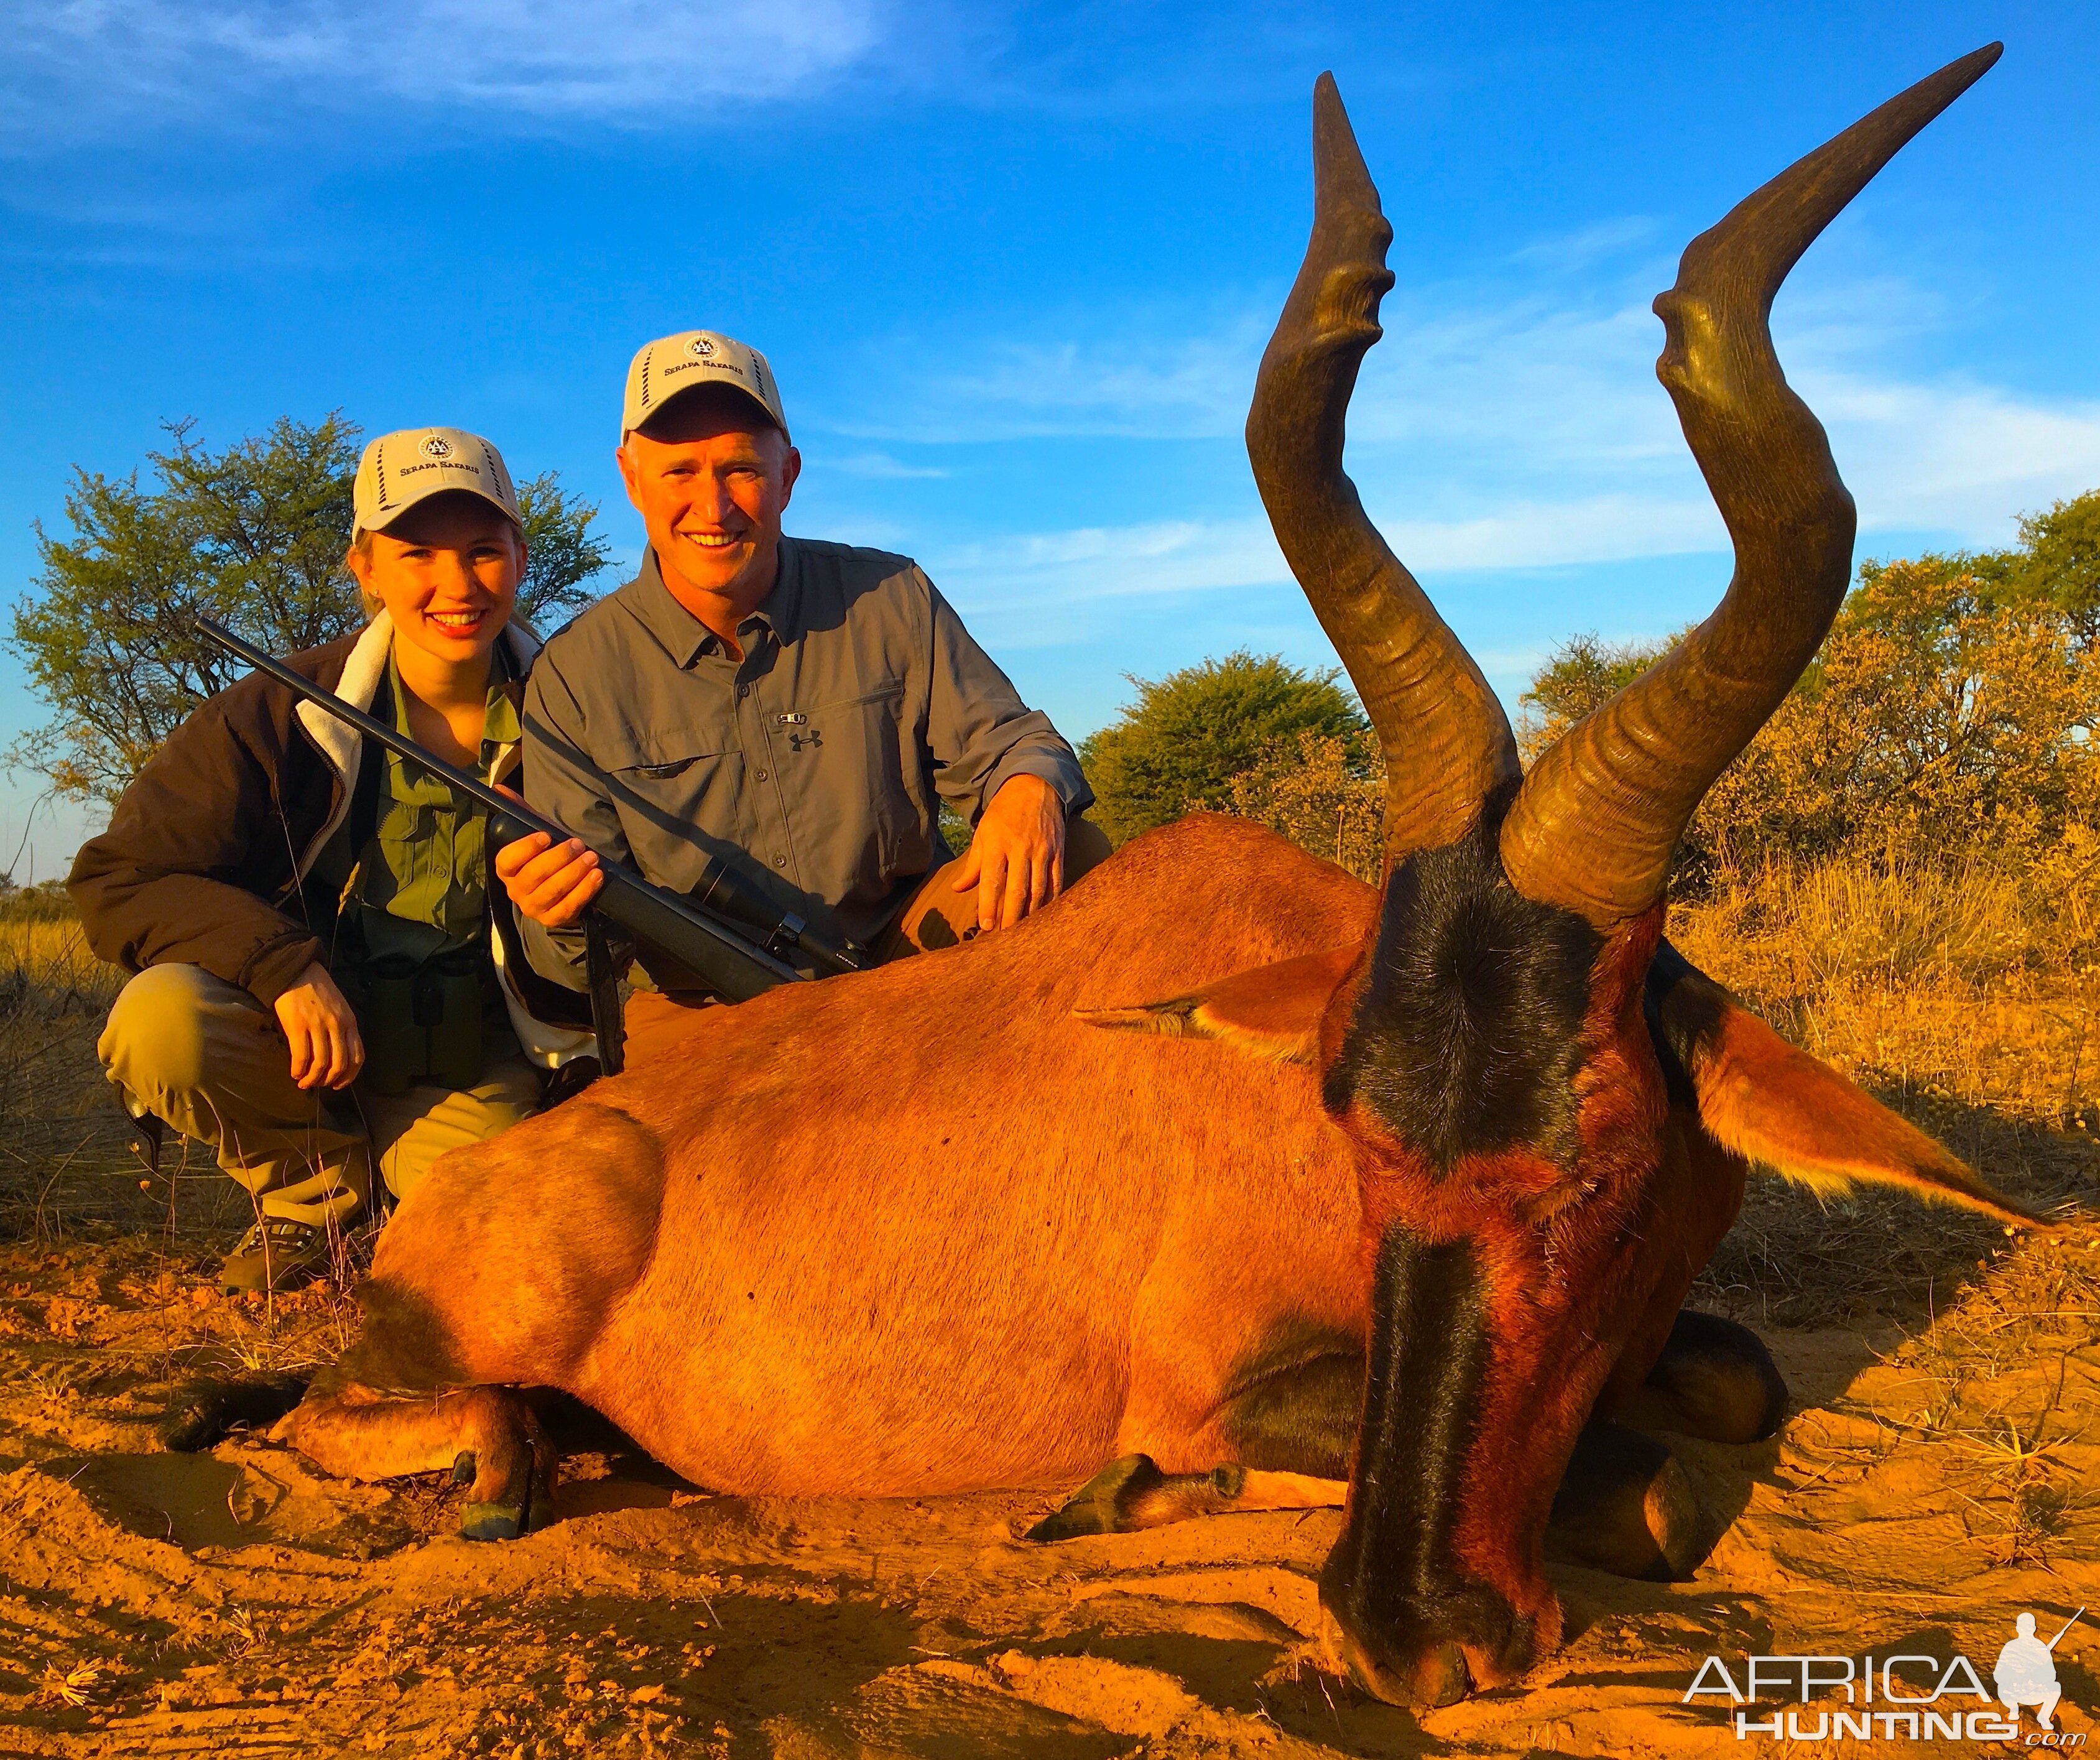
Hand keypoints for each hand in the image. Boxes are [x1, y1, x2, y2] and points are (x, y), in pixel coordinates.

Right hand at [275, 962, 364, 1090]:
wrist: (297, 971)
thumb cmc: (318, 991)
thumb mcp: (339, 1008)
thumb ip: (342, 1029)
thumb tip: (337, 1056)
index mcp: (350, 1022)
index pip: (357, 1056)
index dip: (350, 1076)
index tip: (339, 1084)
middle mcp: (337, 1026)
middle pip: (339, 1064)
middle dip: (329, 1080)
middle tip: (319, 1085)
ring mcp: (318, 1026)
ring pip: (321, 1063)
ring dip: (312, 1079)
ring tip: (304, 1082)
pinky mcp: (298, 1027)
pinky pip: (301, 1056)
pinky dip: (298, 1070)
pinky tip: (295, 1073)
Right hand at [492, 786, 604, 928]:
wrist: (563, 891)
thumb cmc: (546, 858)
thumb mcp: (535, 834)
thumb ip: (521, 813)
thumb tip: (500, 789)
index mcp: (506, 870)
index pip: (507, 860)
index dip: (525, 848)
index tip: (545, 835)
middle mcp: (516, 891)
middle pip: (533, 875)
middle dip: (558, 858)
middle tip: (578, 844)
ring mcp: (534, 908)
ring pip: (552, 891)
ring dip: (574, 872)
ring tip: (592, 857)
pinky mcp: (553, 919)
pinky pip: (569, 907)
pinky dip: (584, 891)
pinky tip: (597, 876)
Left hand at [952, 773, 1065, 931]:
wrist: (1035, 786)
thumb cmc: (1003, 813)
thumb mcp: (983, 833)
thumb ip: (973, 864)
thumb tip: (957, 889)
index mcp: (997, 843)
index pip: (992, 880)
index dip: (988, 905)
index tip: (986, 927)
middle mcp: (1020, 847)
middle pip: (1017, 889)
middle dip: (1011, 917)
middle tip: (1005, 940)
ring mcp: (1043, 850)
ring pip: (1039, 889)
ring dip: (1031, 914)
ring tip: (1024, 934)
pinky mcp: (1058, 851)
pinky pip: (1056, 881)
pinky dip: (1051, 900)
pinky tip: (1045, 916)